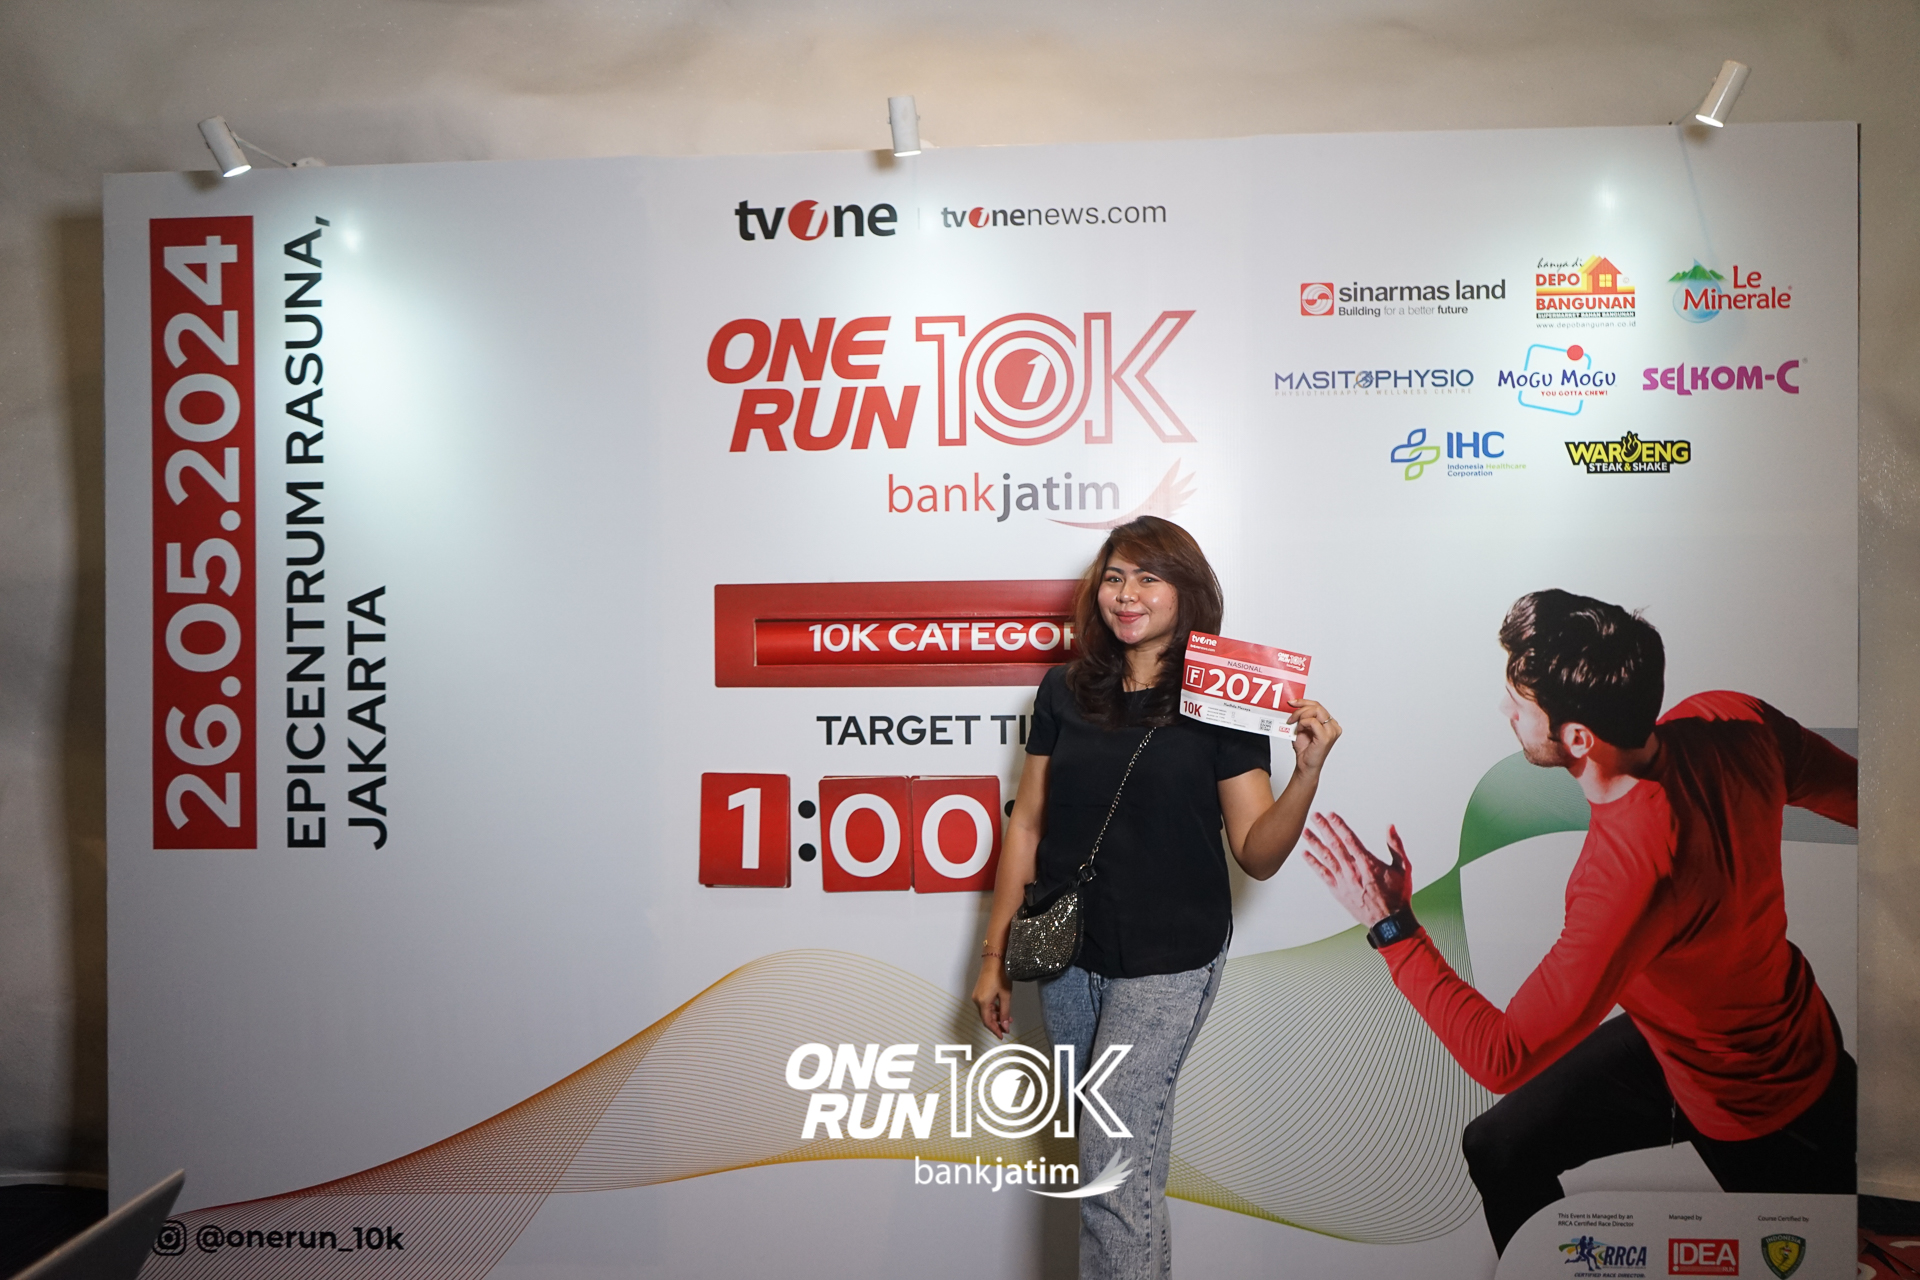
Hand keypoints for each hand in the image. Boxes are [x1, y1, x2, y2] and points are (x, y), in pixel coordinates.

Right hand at [971, 959, 1012, 1039]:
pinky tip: (1002, 1010)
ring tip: (1008, 1019)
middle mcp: (976, 1000)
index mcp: (982, 1002)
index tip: (1002, 1035)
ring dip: (996, 1017)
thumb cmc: (1000, 975)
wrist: (994, 960)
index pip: (987, 1022)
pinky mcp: (979, 992)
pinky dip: (993, 1010)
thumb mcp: (1005, 995)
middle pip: (985, 1018)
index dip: (995, 1030)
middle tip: (1006, 1029)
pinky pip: (985, 1005)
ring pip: (986, 1012)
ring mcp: (977, 995)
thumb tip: (1004, 1026)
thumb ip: (1005, 1012)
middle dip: (996, 1024)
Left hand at [1286, 699, 1341, 772]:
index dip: (1304, 702)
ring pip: (1316, 711)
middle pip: (1317, 706)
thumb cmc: (1305, 749)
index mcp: (1329, 723)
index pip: (1318, 705)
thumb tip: (1294, 705)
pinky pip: (1313, 721)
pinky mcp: (1326, 737)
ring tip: (1295, 724)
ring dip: (1301, 715)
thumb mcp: (1302, 728)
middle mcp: (1333, 727)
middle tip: (1291, 717)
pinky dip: (1303, 723)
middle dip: (1301, 708)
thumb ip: (1302, 717)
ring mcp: (1331, 732)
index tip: (1292, 702)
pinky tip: (1299, 729)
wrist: (1305, 765)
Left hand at [1300, 812, 1411, 927]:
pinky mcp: (1338, 891)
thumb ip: (1395, 846)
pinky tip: (1305, 854)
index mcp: (1368, 863)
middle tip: (1314, 816)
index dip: (1339, 825)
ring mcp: (1344, 881)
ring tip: (1305, 831)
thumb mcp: (1403, 868)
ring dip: (1315, 843)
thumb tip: (1390, 827)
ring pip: (1326, 858)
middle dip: (1324, 829)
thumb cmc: (1397, 896)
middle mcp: (1353, 871)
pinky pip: (1323, 874)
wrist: (1389, 922)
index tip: (1331, 815)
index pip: (1350, 839)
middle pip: (1335, 845)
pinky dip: (1313, 863)